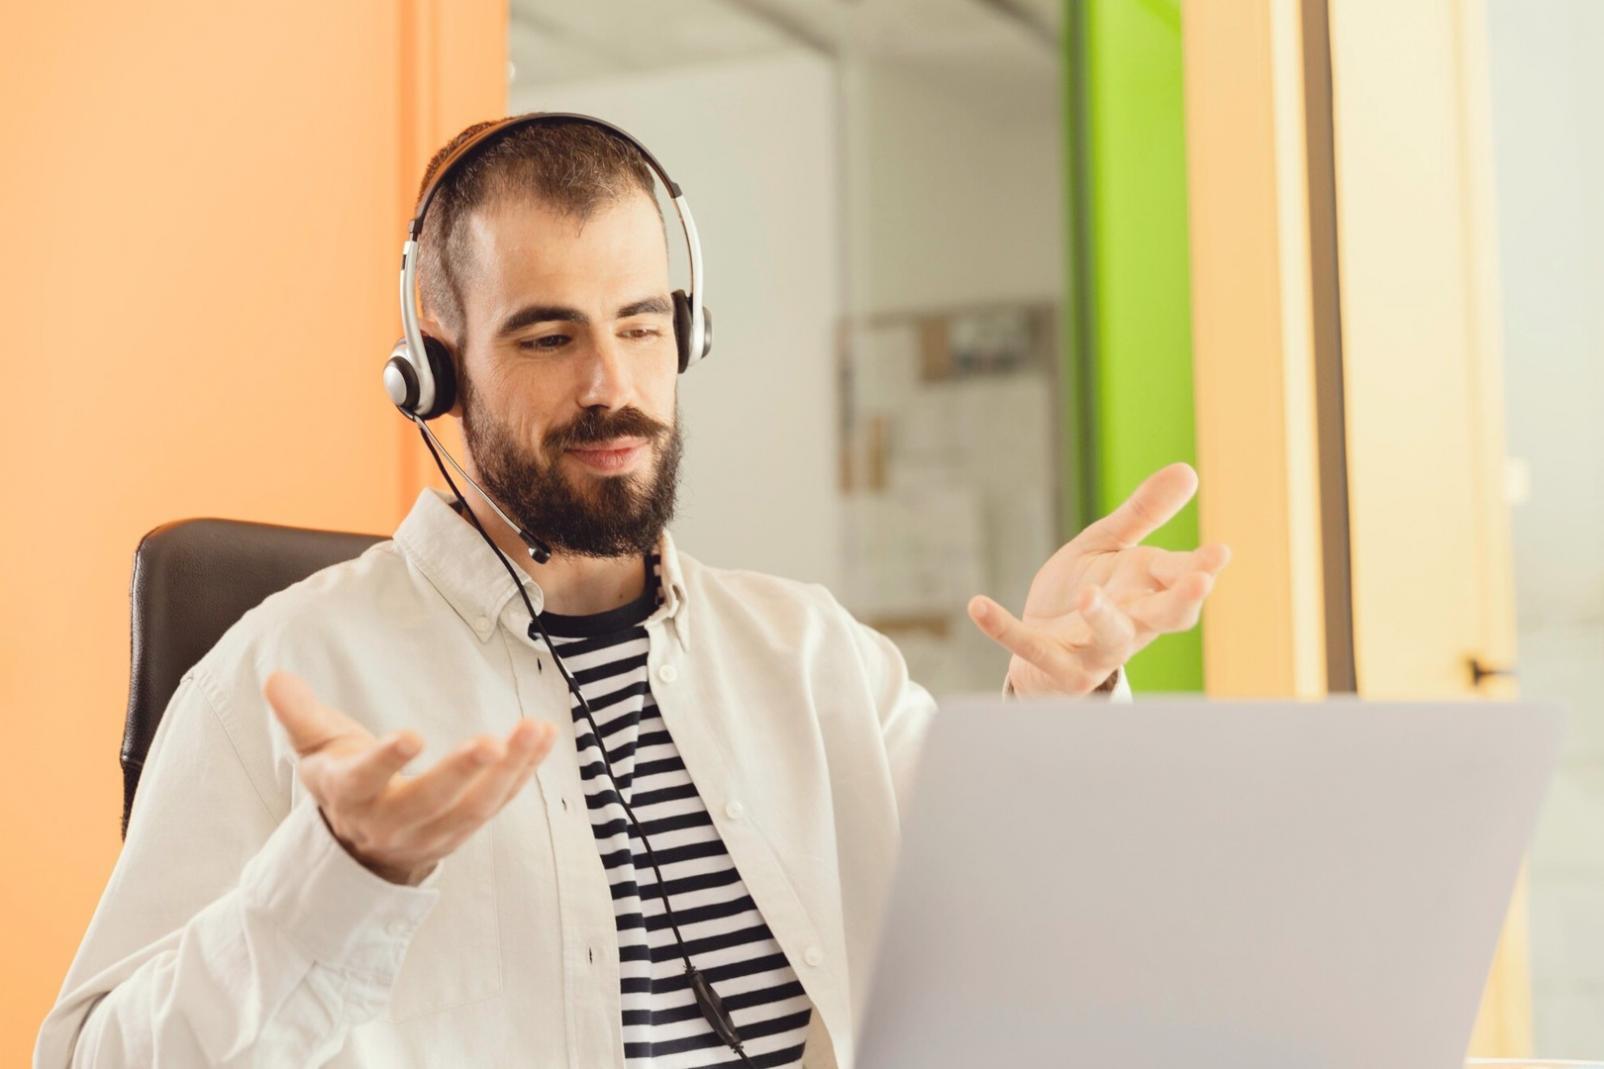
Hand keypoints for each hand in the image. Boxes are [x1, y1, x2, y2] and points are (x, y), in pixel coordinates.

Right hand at [263, 670, 555, 884]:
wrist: (362, 847)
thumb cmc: (345, 781)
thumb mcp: (316, 749)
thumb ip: (299, 714)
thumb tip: (275, 678)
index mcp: (351, 795)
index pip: (365, 781)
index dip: (386, 761)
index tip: (412, 736)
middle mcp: (391, 822)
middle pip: (429, 803)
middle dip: (461, 774)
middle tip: (491, 742)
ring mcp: (432, 833)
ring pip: (474, 808)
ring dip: (509, 770)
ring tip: (534, 729)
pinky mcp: (465, 830)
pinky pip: (500, 802)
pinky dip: (525, 770)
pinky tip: (545, 735)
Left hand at [966, 462, 1230, 695]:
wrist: (1038, 645)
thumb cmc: (1085, 592)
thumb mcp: (1109, 546)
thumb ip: (1143, 513)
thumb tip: (1187, 470)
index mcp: (1147, 591)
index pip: (1182, 579)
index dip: (1200, 568)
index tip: (1219, 553)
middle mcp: (1131, 624)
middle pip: (1165, 617)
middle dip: (1182, 601)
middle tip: (1200, 583)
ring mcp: (1094, 650)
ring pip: (1108, 640)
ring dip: (1102, 619)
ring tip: (1090, 595)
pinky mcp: (1054, 666)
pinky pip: (1030, 648)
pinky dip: (1003, 629)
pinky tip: (978, 605)